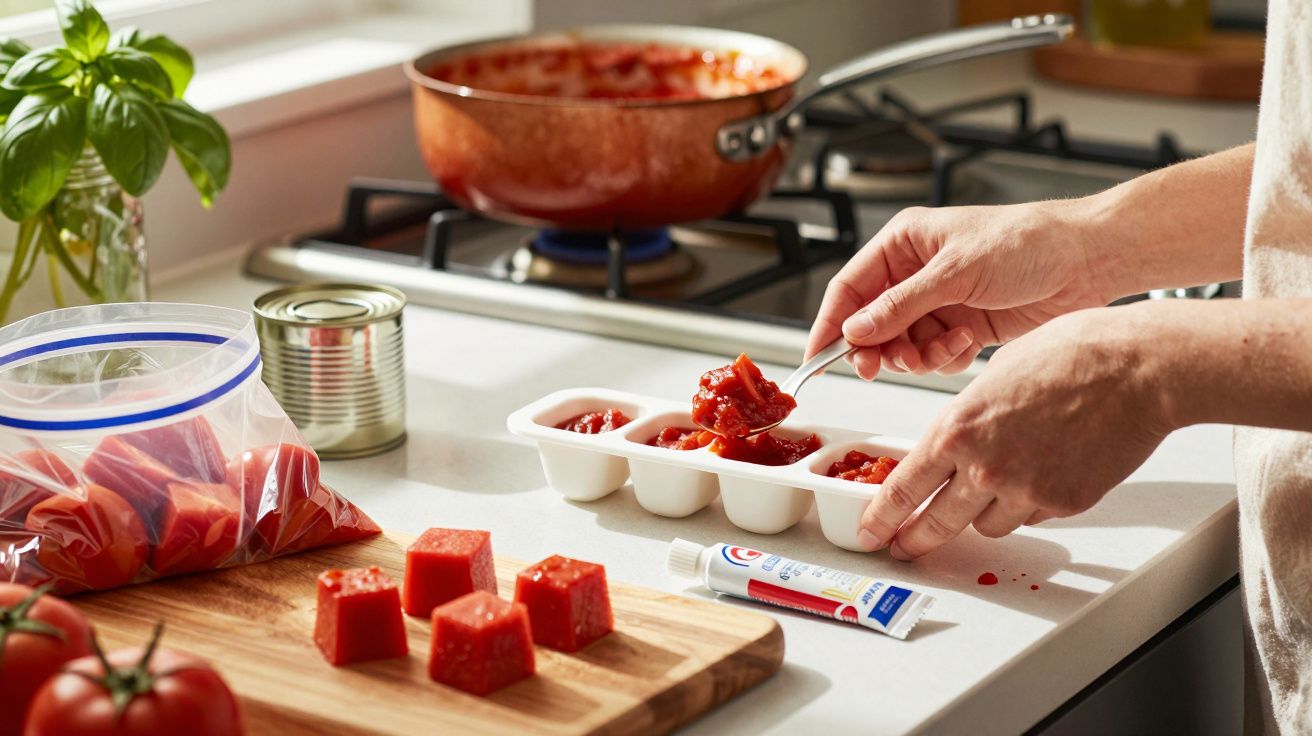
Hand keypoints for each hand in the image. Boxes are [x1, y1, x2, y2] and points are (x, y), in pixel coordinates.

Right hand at [806, 201, 1114, 378]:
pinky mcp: (963, 326)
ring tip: (946, 347)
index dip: (830, 324)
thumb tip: (855, 330)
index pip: (849, 288)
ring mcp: (939, 302)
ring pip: (902, 345)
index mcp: (903, 244)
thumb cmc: (1028, 242)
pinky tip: (969, 343)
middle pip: (871, 324)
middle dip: (880, 348)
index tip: (816, 359)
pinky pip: (934, 355)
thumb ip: (901, 305)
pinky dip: (946, 357)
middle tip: (885, 365)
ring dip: (918, 355)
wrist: (1087, 260)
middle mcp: (915, 274)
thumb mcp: (956, 272)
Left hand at [856, 305, 1177, 557]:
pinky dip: (1027, 504)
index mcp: (958, 429)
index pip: (904, 488)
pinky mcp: (1063, 504)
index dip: (881, 516)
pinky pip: (1030, 517)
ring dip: (980, 513)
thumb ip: (965, 419)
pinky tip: (1042, 471)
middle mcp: (985, 466)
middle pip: (935, 523)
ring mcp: (1025, 491)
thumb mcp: (992, 376)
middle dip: (915, 538)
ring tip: (998, 483)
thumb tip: (951, 442)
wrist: (1137, 369)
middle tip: (904, 545)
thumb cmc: (1072, 355)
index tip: (871, 530)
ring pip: (985, 525)